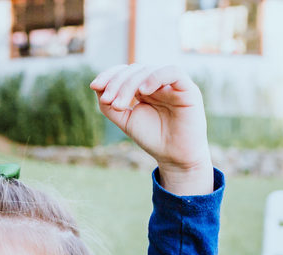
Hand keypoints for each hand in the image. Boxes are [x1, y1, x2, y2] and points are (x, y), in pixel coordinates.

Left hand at [90, 64, 213, 195]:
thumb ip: (110, 106)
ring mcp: (173, 85)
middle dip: (118, 83)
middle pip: (135, 70)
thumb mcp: (126, 121)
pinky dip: (155, 77)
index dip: (110, 75)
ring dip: (130, 85)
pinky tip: (143, 91)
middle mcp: (159, 83)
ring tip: (120, 105)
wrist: (175, 157)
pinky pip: (173, 72)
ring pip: (149, 70)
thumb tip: (96, 86)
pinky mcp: (188, 89)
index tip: (94, 86)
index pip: (126, 71)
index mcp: (145, 88)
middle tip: (109, 102)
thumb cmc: (153, 138)